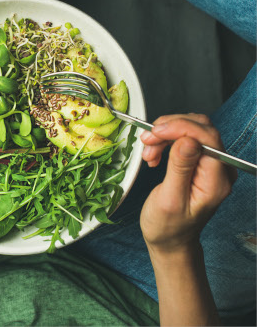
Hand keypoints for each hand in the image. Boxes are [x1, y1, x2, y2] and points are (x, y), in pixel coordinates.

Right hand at [139, 114, 236, 253]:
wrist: (170, 239)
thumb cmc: (168, 226)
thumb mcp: (170, 199)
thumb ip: (180, 168)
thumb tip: (188, 140)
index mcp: (216, 180)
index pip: (207, 138)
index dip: (180, 128)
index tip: (155, 132)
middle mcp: (219, 169)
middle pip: (200, 128)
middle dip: (170, 129)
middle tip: (147, 140)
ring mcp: (211, 164)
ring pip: (191, 130)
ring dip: (165, 134)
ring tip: (148, 152)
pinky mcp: (200, 161)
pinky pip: (185, 138)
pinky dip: (166, 140)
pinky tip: (155, 153)